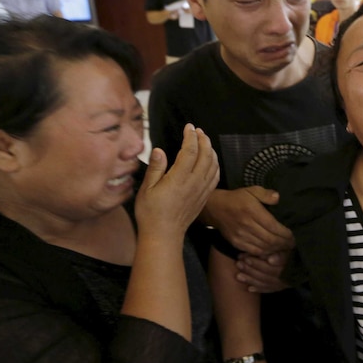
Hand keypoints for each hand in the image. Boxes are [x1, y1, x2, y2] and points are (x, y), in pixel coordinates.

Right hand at [135, 124, 219, 241]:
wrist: (164, 235)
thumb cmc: (151, 213)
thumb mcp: (147, 189)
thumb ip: (155, 168)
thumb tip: (158, 150)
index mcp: (179, 178)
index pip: (190, 151)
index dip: (190, 137)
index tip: (188, 127)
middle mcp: (194, 183)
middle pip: (206, 155)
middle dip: (203, 140)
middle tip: (198, 131)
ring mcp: (201, 190)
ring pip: (213, 165)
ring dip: (211, 150)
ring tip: (205, 141)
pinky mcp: (204, 197)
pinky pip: (215, 177)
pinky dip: (215, 164)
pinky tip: (211, 160)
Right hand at [206, 186, 294, 254]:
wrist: (215, 208)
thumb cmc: (237, 198)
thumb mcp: (251, 190)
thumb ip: (265, 194)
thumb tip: (278, 198)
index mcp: (252, 211)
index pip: (273, 226)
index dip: (285, 234)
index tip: (294, 236)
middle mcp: (247, 225)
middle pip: (270, 239)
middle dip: (283, 243)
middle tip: (292, 244)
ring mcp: (240, 236)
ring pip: (263, 247)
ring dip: (276, 249)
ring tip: (284, 248)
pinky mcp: (236, 243)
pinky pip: (253, 251)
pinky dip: (264, 253)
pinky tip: (271, 251)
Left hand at [236, 251, 289, 292]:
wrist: (299, 261)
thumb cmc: (290, 250)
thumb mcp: (287, 248)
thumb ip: (279, 254)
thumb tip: (269, 260)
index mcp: (289, 263)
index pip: (271, 265)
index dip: (258, 263)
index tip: (246, 258)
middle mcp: (287, 275)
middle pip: (267, 273)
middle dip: (251, 269)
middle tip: (239, 263)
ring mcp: (284, 283)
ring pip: (266, 282)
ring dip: (251, 279)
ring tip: (238, 275)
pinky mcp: (281, 287)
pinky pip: (269, 289)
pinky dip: (259, 289)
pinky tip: (249, 289)